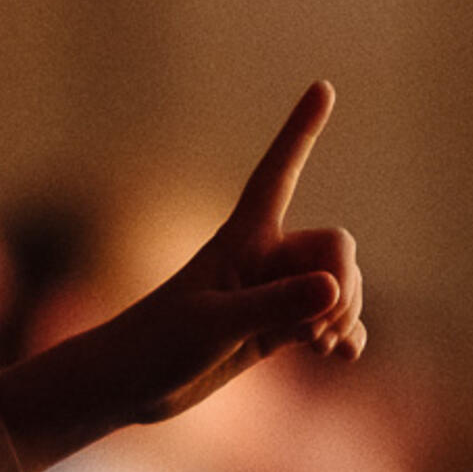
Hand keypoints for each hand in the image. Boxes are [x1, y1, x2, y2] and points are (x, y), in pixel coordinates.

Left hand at [0, 83, 363, 471]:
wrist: (128, 385)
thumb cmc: (157, 344)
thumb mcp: (216, 324)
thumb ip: (275, 306)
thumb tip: (333, 288)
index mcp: (242, 238)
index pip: (279, 170)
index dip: (301, 130)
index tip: (323, 85)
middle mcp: (263, 258)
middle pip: (336, 248)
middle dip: (344, 284)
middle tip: (317, 325)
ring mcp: (273, 294)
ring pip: (340, 286)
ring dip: (344, 313)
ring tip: (319, 344)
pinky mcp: (276, 329)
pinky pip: (333, 321)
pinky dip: (345, 335)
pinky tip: (342, 354)